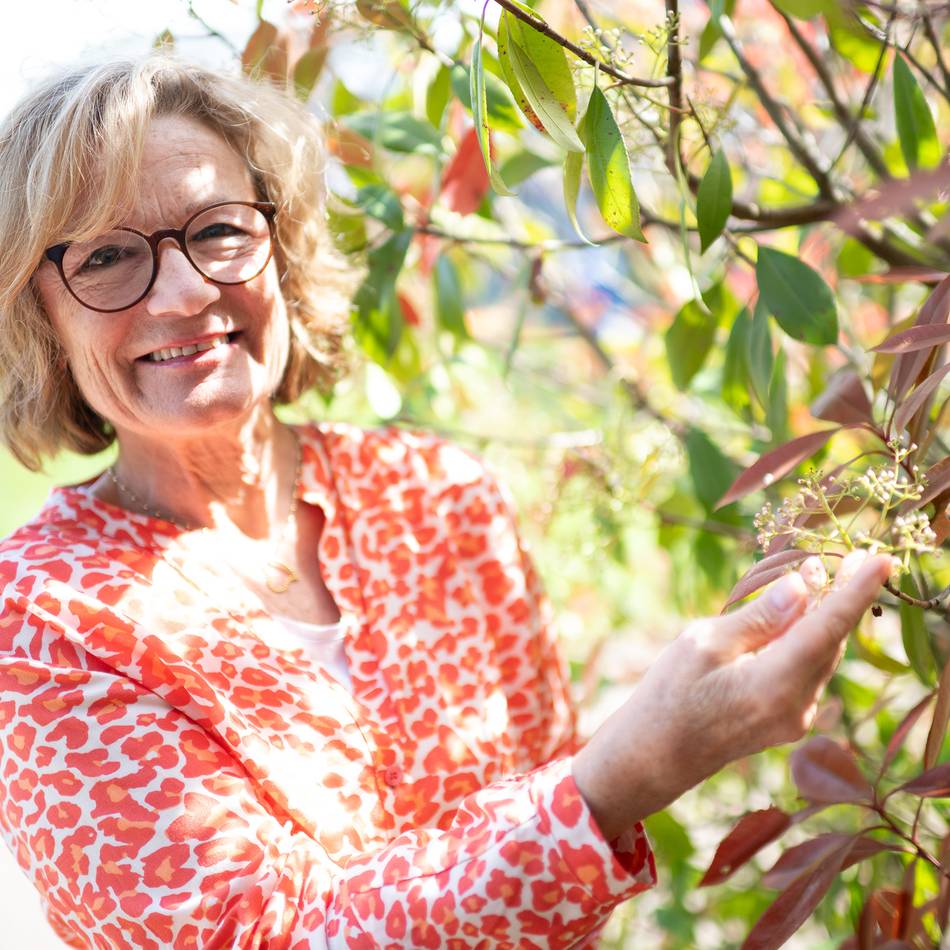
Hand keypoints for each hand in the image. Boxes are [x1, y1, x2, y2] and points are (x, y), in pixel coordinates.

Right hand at [572, 549, 893, 841]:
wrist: (653, 755)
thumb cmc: (668, 695)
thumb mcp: (704, 643)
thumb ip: (758, 617)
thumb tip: (803, 586)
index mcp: (774, 685)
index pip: (828, 629)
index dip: (856, 591)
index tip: (883, 559)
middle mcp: (796, 706)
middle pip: (830, 640)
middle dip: (839, 597)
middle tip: (847, 553)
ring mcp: (795, 718)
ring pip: (821, 654)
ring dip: (821, 615)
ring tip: (815, 573)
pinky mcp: (787, 719)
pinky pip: (808, 669)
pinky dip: (807, 637)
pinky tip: (795, 614)